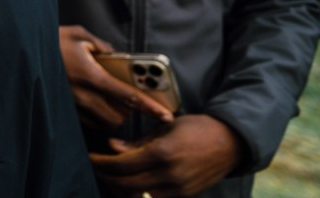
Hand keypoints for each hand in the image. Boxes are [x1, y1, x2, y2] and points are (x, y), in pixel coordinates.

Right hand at [59, 25, 173, 129]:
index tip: (164, 114)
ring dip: (113, 115)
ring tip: (112, 100)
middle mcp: (82, 94)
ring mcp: (72, 105)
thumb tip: (113, 53)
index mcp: (90, 74)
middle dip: (128, 111)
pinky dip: (97, 116)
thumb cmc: (49, 41)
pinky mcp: (64, 109)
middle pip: (118, 116)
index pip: (127, 96)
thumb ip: (100, 44)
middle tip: (129, 98)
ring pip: (104, 122)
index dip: (149, 107)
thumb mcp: (77, 34)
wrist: (21, 53)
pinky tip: (94, 102)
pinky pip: (88, 121)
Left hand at [89, 114, 246, 196]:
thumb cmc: (196, 129)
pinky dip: (138, 191)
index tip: (90, 157)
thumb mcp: (165, 128)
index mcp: (162, 154)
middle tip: (95, 167)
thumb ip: (137, 142)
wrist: (230, 143)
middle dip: (106, 177)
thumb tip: (112, 146)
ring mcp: (178, 189)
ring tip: (109, 174)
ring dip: (120, 186)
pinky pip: (154, 197)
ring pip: (138, 194)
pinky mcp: (184, 196)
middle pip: (125, 184)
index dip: (101, 163)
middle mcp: (169, 175)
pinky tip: (130, 181)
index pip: (121, 165)